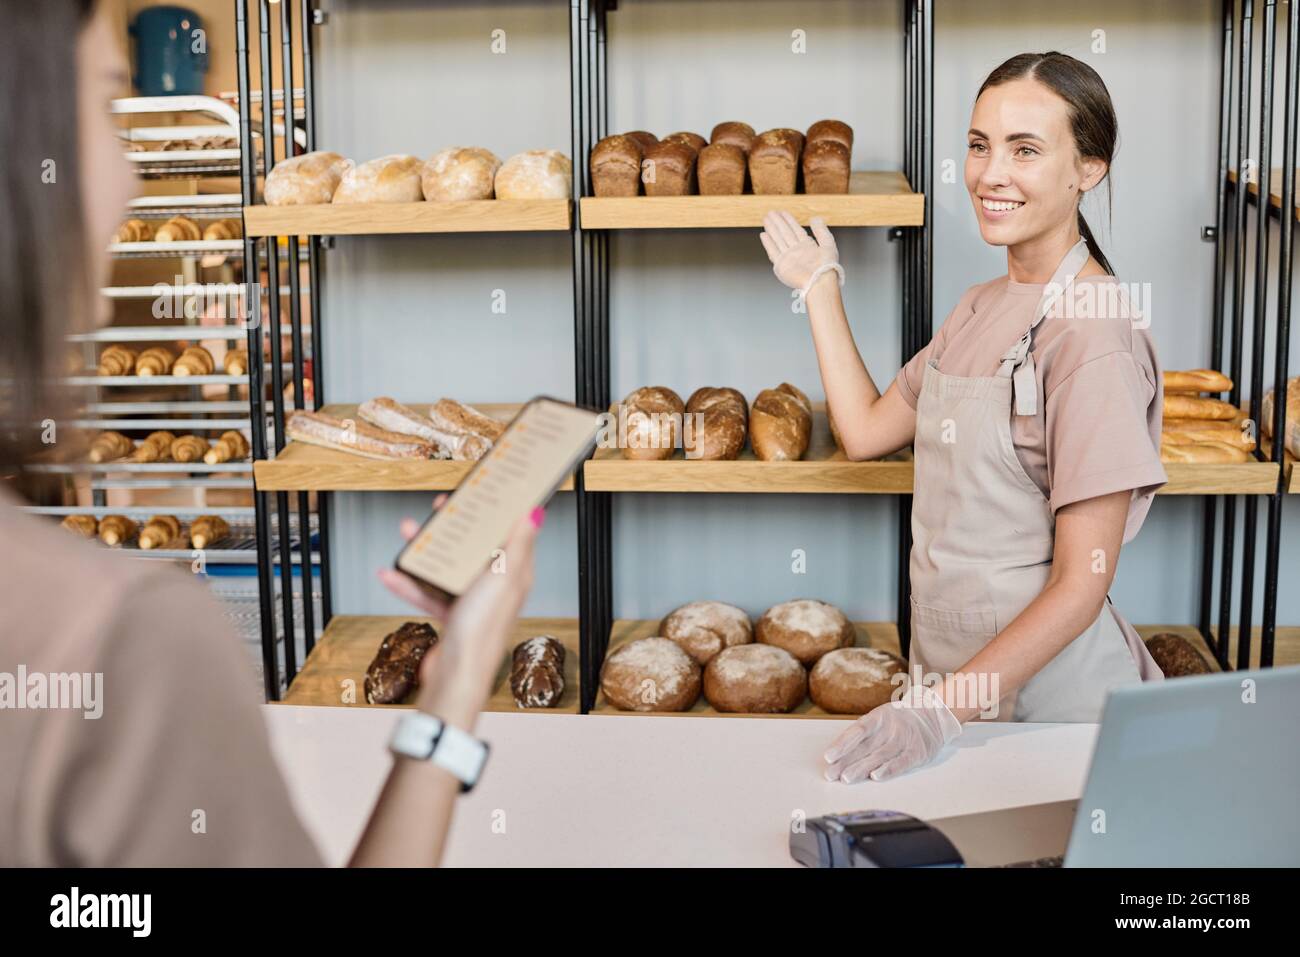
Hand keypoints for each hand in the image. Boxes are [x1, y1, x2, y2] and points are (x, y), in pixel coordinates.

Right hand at [378, 494, 543, 722]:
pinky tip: (390, 573)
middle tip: (440, 506)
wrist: (456, 676)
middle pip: (474, 547)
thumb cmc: (483, 629)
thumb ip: (518, 544)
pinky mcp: (451, 617)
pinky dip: (410, 584)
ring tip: (406, 533)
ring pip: (447, 567)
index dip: (497, 512)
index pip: (509, 534)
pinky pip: (428, 593)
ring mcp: (472, 601)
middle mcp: (494, 586)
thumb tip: (535, 514)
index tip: (484, 491)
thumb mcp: (503, 578)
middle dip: (455, 527)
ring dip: (426, 551)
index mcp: (514, 574)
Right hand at [759, 210, 839, 290]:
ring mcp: (788, 258)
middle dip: (778, 222)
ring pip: (778, 239)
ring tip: (766, 219)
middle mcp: (796, 251)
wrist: (820, 282)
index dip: (789, 220)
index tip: (782, 212)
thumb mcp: (828, 244)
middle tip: (770, 213)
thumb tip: (814, 218)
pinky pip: (773, 251)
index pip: (795, 229)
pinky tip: (763, 235)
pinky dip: (768, 243)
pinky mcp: (781, 265)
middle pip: (785, 233)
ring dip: (772, 229)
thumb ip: (821, 230)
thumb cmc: (827, 267)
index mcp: (807, 246)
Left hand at [822, 683, 961, 782]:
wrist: (934, 714)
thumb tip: (839, 754)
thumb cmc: (900, 719)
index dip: (842, 744)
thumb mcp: (882, 717)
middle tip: (830, 775)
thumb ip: (864, 734)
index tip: (828, 757)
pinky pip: (901, 762)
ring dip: (862, 768)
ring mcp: (904, 739)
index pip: (857, 731)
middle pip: (865, 747)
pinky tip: (876, 776)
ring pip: (880, 756)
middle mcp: (890, 728)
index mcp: (878, 717)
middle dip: (846, 762)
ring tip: (846, 778)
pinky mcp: (917, 752)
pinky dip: (888, 770)